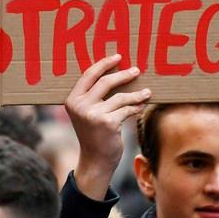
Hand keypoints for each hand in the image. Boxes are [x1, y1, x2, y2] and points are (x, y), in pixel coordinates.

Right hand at [65, 55, 150, 199]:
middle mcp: (80, 106)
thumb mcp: (87, 113)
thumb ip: (94, 95)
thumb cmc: (94, 134)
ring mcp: (93, 114)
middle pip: (105, 82)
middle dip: (123, 75)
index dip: (104, 64)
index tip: (118, 57)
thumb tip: (116, 72)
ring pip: (120, 97)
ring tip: (146, 93)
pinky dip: (137, 107)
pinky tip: (142, 105)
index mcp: (72, 99)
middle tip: (136, 70)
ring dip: (136, 94)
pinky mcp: (107, 123)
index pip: (89, 75)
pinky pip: (127, 109)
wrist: (95, 160)